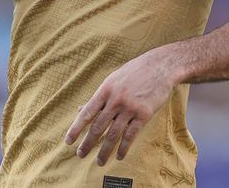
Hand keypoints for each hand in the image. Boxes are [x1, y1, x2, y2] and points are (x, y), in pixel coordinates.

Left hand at [64, 47, 180, 165]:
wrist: (160, 67)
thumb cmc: (134, 72)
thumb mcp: (112, 80)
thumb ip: (98, 97)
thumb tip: (80, 110)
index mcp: (105, 90)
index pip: (86, 113)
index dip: (76, 128)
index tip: (68, 141)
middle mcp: (115, 100)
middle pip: (98, 126)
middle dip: (88, 143)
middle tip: (80, 155)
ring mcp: (130, 108)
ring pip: (114, 134)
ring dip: (105, 150)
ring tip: (99, 161)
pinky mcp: (144, 114)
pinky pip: (131, 135)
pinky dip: (123, 147)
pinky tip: (118, 156)